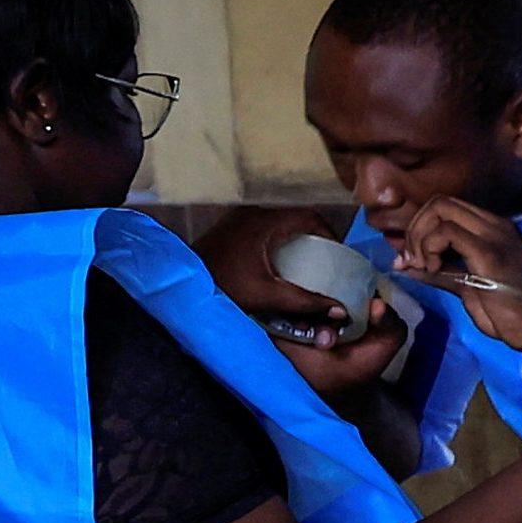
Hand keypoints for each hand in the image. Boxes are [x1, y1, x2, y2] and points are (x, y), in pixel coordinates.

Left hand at [193, 204, 404, 398]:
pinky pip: (267, 222)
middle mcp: (254, 210)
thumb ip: (306, 302)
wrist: (180, 282)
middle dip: (316, 234)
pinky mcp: (232, 223)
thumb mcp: (267, 294)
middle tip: (327, 257)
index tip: (338, 254)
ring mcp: (240, 214)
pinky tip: (282, 256)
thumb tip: (341, 312)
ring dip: (297, 233)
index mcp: (266, 220)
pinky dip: (281, 235)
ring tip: (309, 257)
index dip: (329, 233)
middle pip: (297, 214)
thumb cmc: (221, 283)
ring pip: (281, 217)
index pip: (311, 216)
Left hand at [392, 196, 521, 299]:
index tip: (411, 257)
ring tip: (423, 266)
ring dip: (419, 238)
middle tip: (412, 260)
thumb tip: (403, 264)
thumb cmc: (505, 312)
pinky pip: (445, 231)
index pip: (447, 208)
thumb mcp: (464, 285)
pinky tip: (433, 270)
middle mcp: (495, 224)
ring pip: (440, 209)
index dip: (421, 226)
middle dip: (415, 228)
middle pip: (440, 202)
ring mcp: (493, 233)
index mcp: (493, 229)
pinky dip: (429, 248)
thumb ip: (436, 271)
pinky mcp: (487, 249)